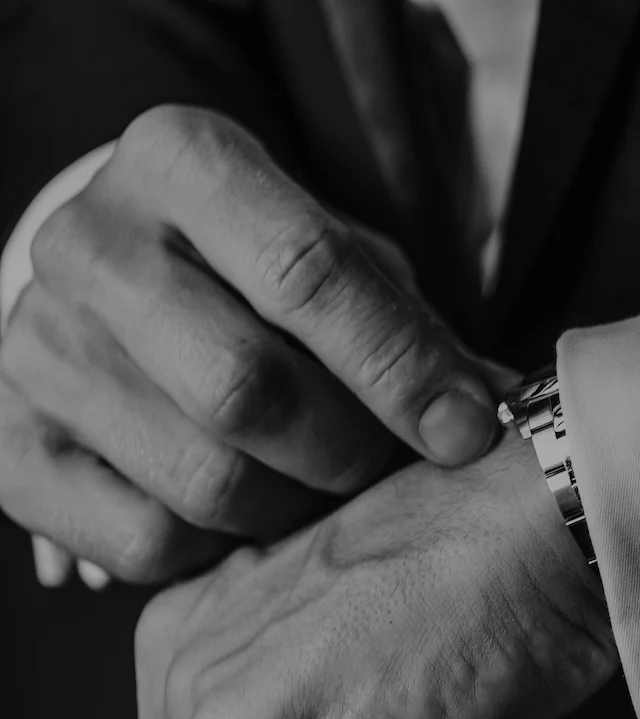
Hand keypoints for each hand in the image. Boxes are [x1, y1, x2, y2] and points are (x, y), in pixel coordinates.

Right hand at [0, 105, 504, 583]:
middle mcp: (87, 241)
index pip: (308, 270)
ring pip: (202, 479)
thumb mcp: (350, 269)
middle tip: (385, 471)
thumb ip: (419, 331)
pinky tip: (244, 518)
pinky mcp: (6, 445)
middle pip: (245, 388)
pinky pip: (144, 542)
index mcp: (182, 162)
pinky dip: (220, 553)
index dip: (403, 367)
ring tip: (321, 494)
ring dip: (294, 513)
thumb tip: (507, 411)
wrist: (131, 292)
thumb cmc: (268, 279)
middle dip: (347, 453)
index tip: (468, 433)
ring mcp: (33, 344)